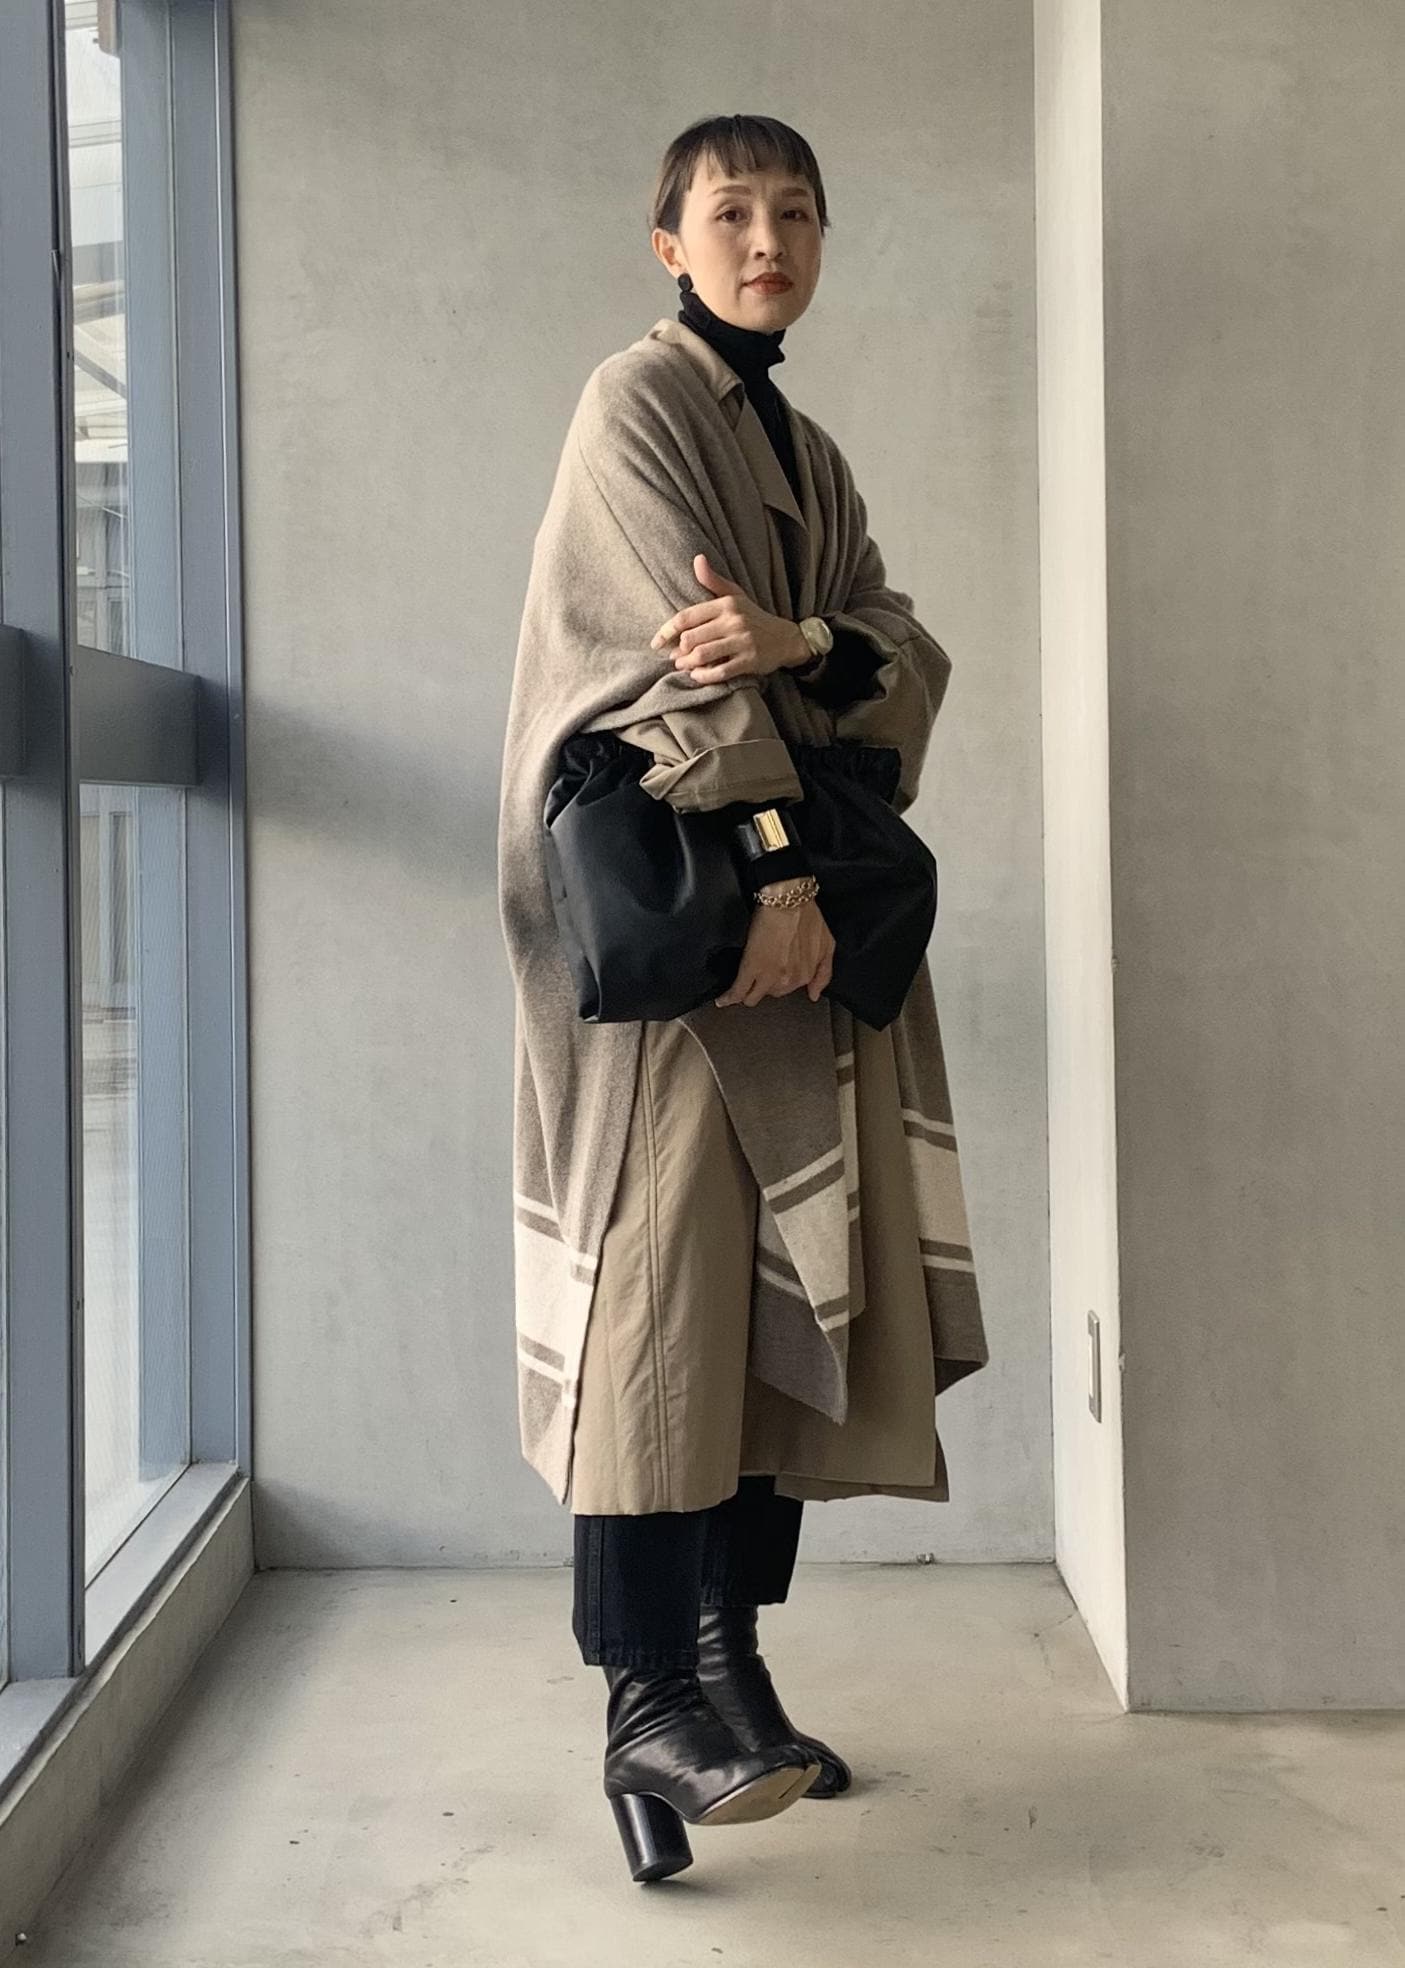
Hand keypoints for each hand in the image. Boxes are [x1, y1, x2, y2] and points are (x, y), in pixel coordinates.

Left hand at [651, 554, 809, 683]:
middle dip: (678, 651)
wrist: (785, 638)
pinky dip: (704, 676)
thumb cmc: (753, 617)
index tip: (656, 642)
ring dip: (687, 664)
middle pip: (691, 639)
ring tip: (683, 665)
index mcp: (725, 605)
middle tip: (674, 657)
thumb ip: (713, 580)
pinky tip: (697, 675)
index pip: (686, 617)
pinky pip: (720, 672)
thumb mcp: (735, 595)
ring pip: (703, 655)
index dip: (666, 631)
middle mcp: (733, 621)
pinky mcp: (749, 661)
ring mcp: (742, 642)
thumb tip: (697, 558)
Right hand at [715, 891, 834, 1007]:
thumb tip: (813, 995)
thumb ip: (823, 974)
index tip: (774, 977)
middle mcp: (788, 981)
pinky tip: (723, 1001)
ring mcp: (768, 976)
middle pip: (771, 994)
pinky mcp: (750, 968)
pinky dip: (729, 998)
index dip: (780, 981)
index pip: (789, 991)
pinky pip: (738, 991)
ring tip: (741, 988)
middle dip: (766, 984)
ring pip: (753, 997)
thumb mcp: (827, 946)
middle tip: (761, 970)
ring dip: (749, 990)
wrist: (788, 902)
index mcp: (805, 975)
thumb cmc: (807, 917)